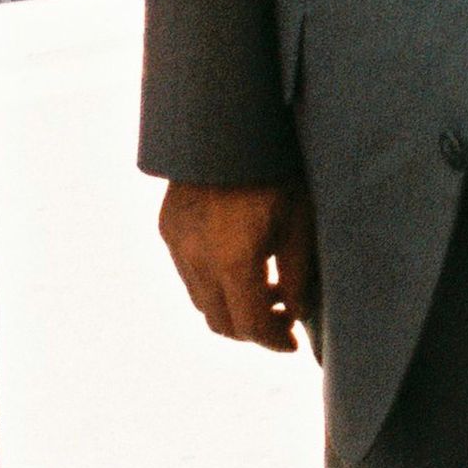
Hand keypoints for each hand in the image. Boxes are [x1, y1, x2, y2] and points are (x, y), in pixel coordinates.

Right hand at [162, 177, 320, 351]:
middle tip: (280, 316)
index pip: (249, 325)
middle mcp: (196, 258)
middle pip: (220, 322)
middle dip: (252, 329)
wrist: (227, 124)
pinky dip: (212, 282)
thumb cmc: (274, 170)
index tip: (290, 342)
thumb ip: (297, 277)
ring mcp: (176, 243)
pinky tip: (237, 261)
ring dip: (231, 305)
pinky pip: (187, 273)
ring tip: (263, 284)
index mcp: (233, 259)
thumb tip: (295, 313)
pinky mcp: (167, 228)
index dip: (272, 340)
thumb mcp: (299, 222)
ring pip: (200, 301)